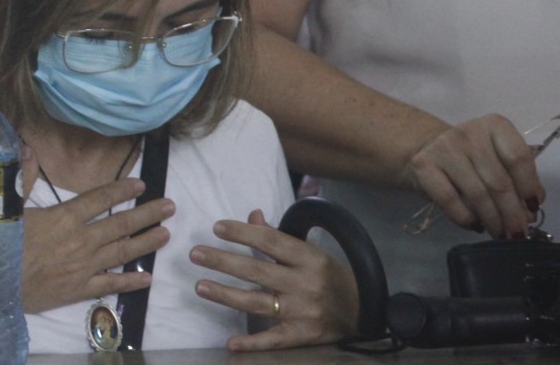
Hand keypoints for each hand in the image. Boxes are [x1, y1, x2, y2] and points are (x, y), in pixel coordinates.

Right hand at [17, 146, 172, 314]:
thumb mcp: (8, 206)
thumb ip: (23, 177)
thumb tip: (26, 148)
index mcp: (65, 217)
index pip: (100, 198)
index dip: (122, 190)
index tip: (141, 185)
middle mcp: (81, 240)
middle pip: (120, 224)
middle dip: (147, 214)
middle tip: (170, 207)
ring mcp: (84, 266)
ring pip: (122, 252)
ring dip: (146, 242)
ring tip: (166, 234)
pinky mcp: (81, 290)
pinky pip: (111, 284)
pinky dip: (130, 281)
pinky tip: (147, 277)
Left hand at [192, 209, 358, 350]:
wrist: (364, 311)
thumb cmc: (330, 276)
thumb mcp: (310, 251)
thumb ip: (279, 237)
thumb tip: (252, 216)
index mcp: (309, 258)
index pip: (270, 242)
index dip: (243, 233)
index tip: (217, 228)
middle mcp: (305, 284)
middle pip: (257, 272)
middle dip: (223, 261)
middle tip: (195, 254)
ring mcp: (303, 312)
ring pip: (258, 303)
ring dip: (226, 295)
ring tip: (200, 286)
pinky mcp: (303, 335)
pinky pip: (274, 340)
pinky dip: (253, 343)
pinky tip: (231, 342)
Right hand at [401, 115, 543, 237]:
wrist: (428, 147)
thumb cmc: (473, 157)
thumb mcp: (500, 160)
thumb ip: (518, 181)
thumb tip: (528, 214)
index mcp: (495, 126)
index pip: (518, 157)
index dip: (529, 186)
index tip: (533, 208)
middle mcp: (469, 132)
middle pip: (499, 181)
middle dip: (512, 214)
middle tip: (518, 233)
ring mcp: (444, 147)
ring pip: (477, 194)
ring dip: (493, 220)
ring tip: (500, 234)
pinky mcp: (423, 165)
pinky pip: (450, 200)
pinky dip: (466, 219)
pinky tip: (475, 226)